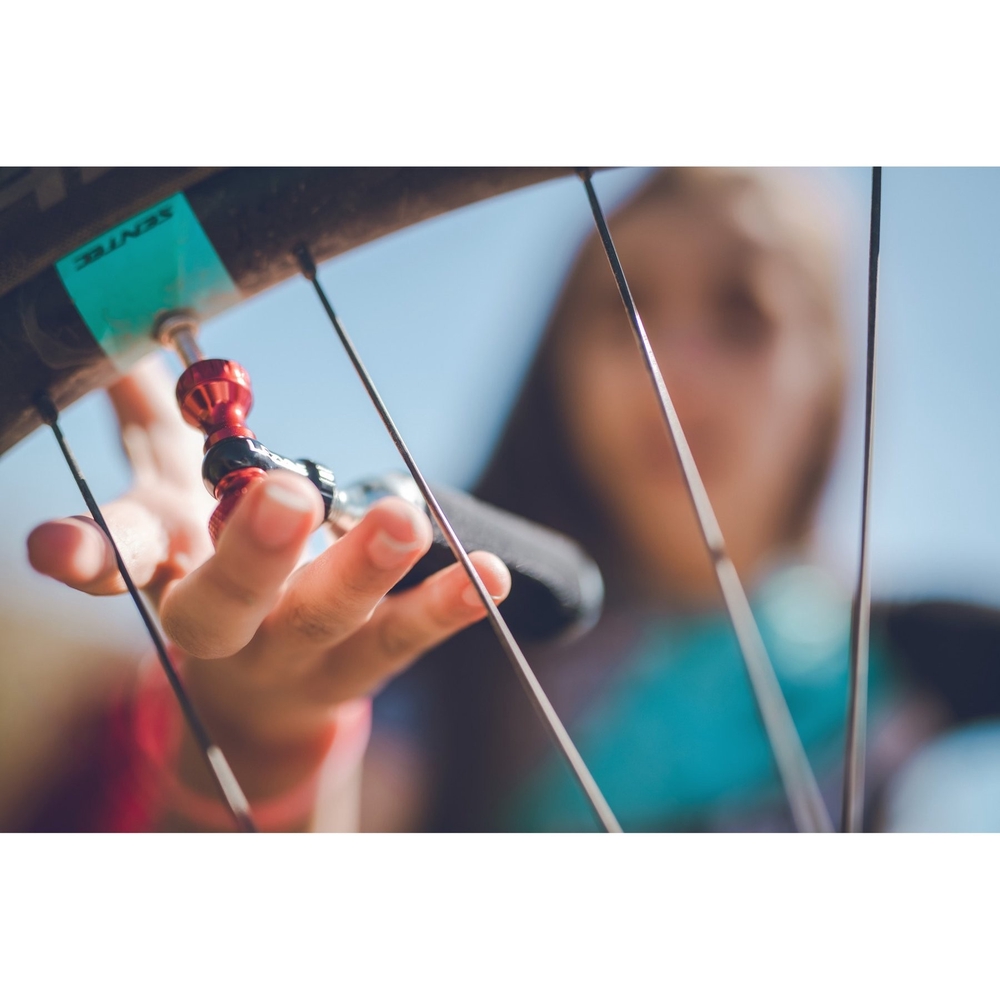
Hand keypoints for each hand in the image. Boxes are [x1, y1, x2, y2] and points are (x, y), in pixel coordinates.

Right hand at [27, 356, 509, 822]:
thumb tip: (121, 337)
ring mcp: (295, 652)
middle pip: (226, 602)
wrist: (255, 700)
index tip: (53, 546)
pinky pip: (403, 639)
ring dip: (364, 569)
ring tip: (406, 520)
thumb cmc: (212, 569)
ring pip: (324, 618)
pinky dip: (447, 606)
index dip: (88, 554)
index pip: (120, 561)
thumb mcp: (172, 496)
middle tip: (288, 497)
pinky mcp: (359, 666)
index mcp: (169, 570)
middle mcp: (226, 623)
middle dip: (254, 554)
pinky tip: (488, 574)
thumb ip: (150, 419)